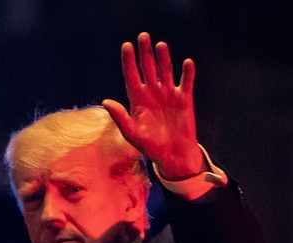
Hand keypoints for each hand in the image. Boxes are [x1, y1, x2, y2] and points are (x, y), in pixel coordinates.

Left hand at [102, 32, 203, 180]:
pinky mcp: (184, 99)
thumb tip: (106, 101)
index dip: (128, 61)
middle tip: (143, 36)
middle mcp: (152, 93)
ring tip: (160, 45)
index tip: (126, 46)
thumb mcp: (131, 133)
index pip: (131, 75)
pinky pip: (186, 82)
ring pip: (165, 71)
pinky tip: (187, 62)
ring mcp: (168, 94)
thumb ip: (120, 116)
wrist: (171, 155)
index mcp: (137, 100)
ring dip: (163, 58)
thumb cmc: (149, 146)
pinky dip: (187, 72)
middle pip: (148, 68)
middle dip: (145, 53)